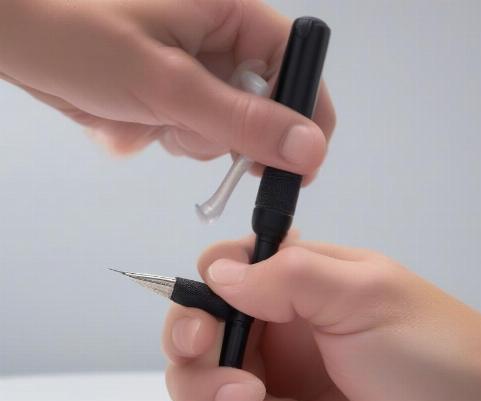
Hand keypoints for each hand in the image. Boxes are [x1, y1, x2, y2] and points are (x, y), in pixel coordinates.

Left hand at [0, 0, 333, 177]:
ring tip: (157, 122)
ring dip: (199, 138)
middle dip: (237, 132)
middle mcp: (220, 39)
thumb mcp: (169, 83)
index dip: (305, 114)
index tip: (300, 163)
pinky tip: (144, 124)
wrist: (10, 34)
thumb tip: (309, 150)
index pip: (294, 64)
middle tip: (201, 136)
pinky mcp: (175, 93)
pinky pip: (198, 130)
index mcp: (230, 13)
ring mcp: (196, 69)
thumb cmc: (76, 34)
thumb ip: (244, 120)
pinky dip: (177, 138)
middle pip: (265, 102)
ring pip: (230, 125)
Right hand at [162, 235, 480, 400]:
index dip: (192, 315)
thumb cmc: (436, 352)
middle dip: (212, 393)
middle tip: (253, 399)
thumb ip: (285, 276)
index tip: (203, 336)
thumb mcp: (363, 295)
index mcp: (290, 298)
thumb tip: (218, 275)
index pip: (211, 293)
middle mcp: (279, 352)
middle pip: (196, 372)